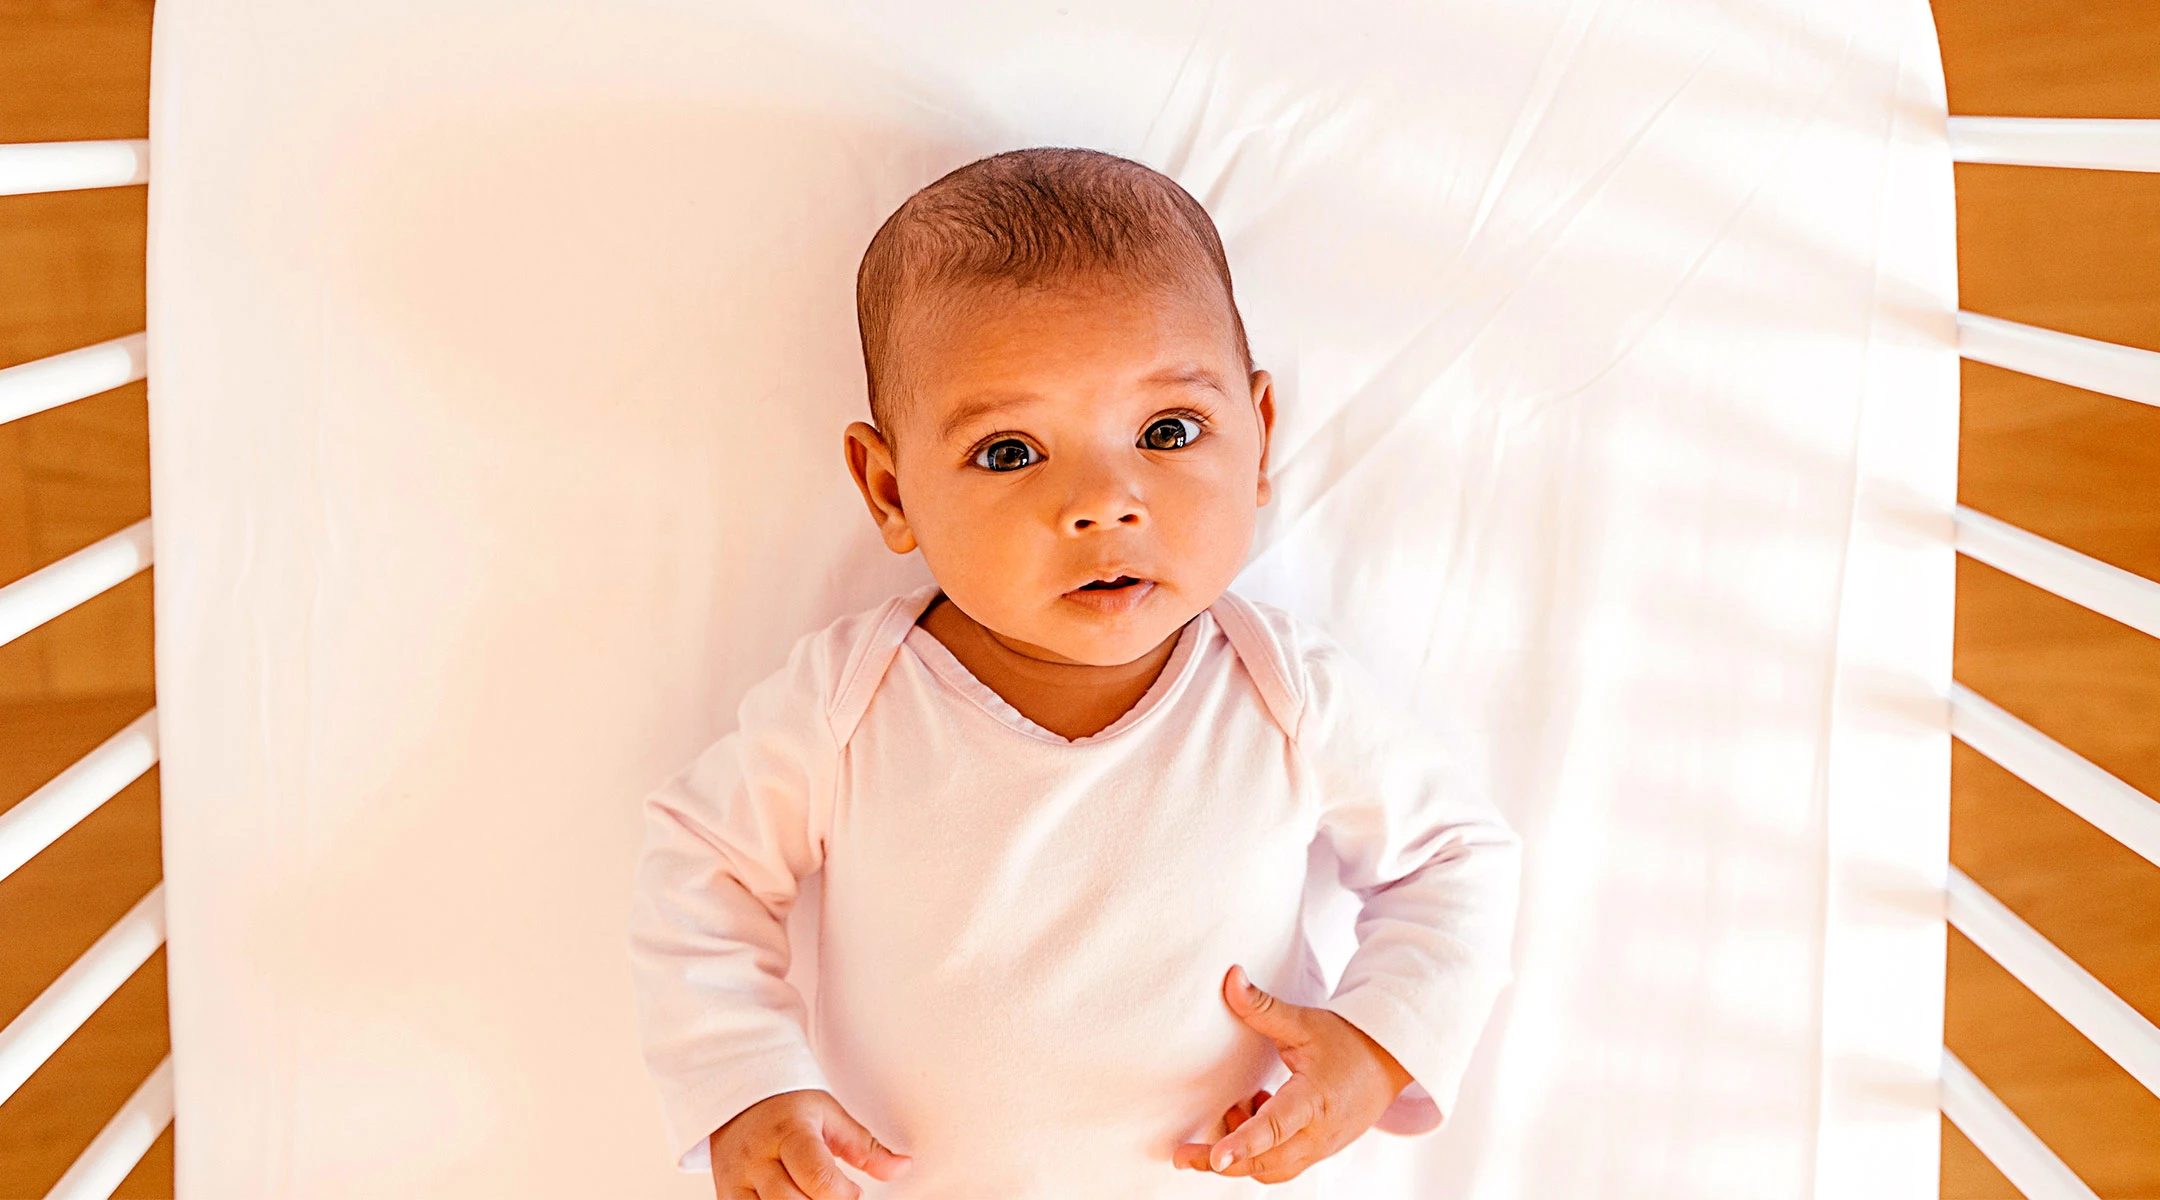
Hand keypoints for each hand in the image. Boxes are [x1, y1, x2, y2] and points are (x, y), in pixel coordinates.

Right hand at [708, 1088, 910, 1199]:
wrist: (739, 1099)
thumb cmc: (789, 1108)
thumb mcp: (831, 1116)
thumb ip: (866, 1148)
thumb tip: (902, 1167)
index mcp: (789, 1133)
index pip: (818, 1178)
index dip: (843, 1195)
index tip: (852, 1192)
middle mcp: (758, 1158)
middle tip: (834, 1196)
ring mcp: (737, 1179)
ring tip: (812, 1197)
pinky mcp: (726, 1195)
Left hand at [1172, 964, 1413, 1183]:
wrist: (1390, 1060)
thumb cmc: (1347, 1040)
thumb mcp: (1304, 1023)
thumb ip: (1262, 1007)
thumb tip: (1231, 977)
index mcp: (1314, 1100)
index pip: (1274, 1128)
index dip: (1242, 1145)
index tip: (1215, 1159)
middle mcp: (1318, 1133)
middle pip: (1264, 1163)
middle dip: (1221, 1162)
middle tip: (1182, 1156)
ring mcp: (1320, 1148)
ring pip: (1272, 1169)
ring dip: (1242, 1153)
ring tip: (1236, 1108)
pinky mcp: (1319, 1151)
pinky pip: (1282, 1164)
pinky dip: (1260, 1150)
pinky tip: (1255, 1110)